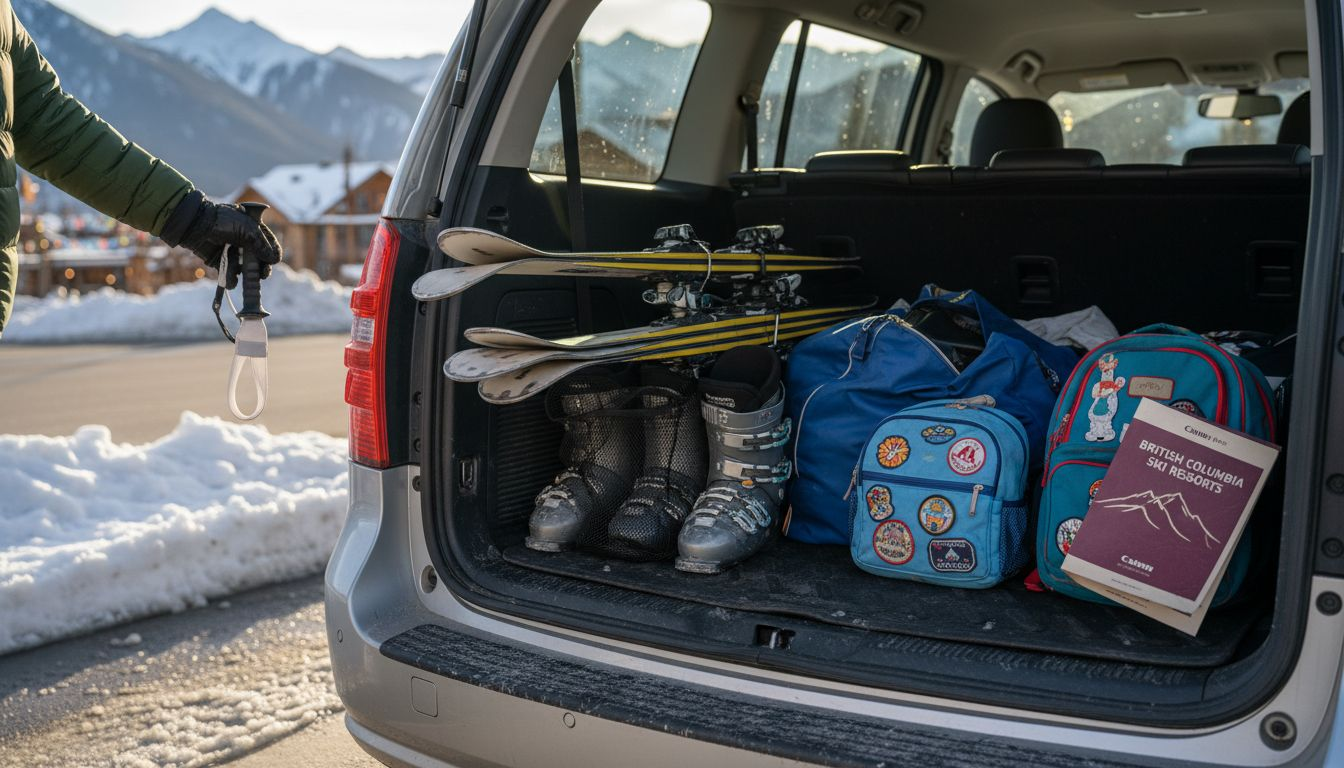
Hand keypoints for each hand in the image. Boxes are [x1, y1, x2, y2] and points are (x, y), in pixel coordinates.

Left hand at [160, 191, 282, 287]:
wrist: (196, 224)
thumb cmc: (223, 221)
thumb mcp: (247, 229)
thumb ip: (262, 245)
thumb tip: (275, 260)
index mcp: (253, 230)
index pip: (269, 244)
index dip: (273, 253)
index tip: (273, 261)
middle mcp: (244, 242)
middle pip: (259, 259)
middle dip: (262, 268)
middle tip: (263, 274)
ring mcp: (232, 252)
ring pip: (245, 269)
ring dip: (248, 276)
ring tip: (249, 281)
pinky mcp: (220, 261)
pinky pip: (229, 273)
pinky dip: (231, 280)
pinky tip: (233, 283)